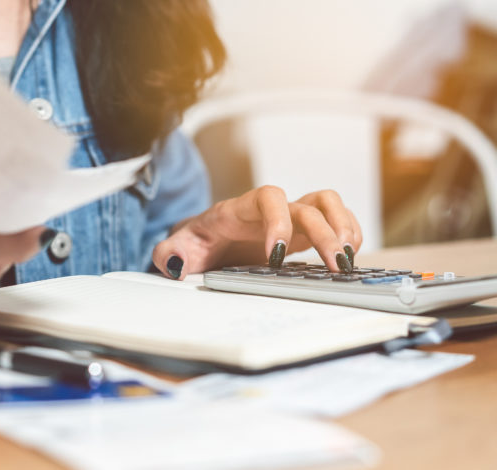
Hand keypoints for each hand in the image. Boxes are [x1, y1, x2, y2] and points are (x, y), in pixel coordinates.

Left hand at [152, 186, 362, 279]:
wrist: (205, 241)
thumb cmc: (195, 242)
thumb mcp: (177, 248)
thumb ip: (169, 253)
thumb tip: (174, 263)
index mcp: (239, 210)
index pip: (266, 197)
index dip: (277, 220)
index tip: (277, 255)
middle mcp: (269, 209)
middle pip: (307, 204)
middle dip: (325, 232)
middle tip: (335, 265)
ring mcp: (289, 218)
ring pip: (327, 203)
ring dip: (344, 227)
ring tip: (347, 260)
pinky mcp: (302, 232)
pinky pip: (336, 219)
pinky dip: (349, 234)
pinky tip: (348, 258)